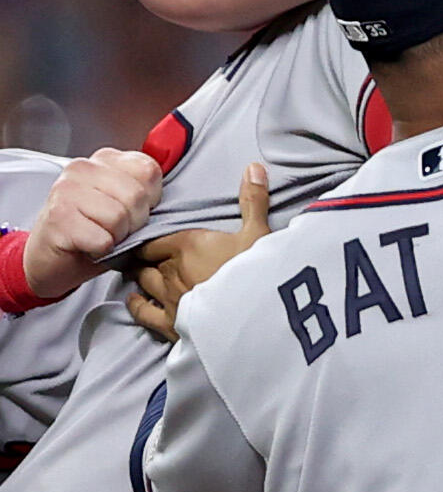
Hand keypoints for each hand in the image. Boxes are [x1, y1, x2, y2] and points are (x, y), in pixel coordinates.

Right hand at [25, 148, 162, 303]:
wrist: (51, 259)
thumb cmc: (94, 231)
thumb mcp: (126, 204)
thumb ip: (147, 188)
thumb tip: (183, 171)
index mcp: (104, 160)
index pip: (149, 170)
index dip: (150, 199)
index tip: (132, 210)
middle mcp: (82, 168)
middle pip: (136, 196)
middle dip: (134, 222)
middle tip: (114, 229)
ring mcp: (66, 190)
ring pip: (119, 217)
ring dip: (116, 236)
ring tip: (100, 235)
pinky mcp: (58, 216)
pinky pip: (102, 238)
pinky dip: (101, 249)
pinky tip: (87, 245)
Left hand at [124, 163, 266, 338]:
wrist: (254, 316)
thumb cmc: (256, 271)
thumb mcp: (260, 232)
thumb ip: (253, 200)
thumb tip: (253, 166)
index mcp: (187, 244)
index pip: (156, 239)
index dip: (151, 239)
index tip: (148, 238)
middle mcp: (170, 270)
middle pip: (147, 260)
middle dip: (146, 258)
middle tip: (146, 256)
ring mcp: (168, 298)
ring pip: (144, 283)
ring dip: (143, 278)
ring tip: (142, 274)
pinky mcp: (171, 324)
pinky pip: (143, 313)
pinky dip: (136, 306)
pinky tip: (134, 301)